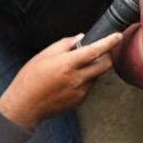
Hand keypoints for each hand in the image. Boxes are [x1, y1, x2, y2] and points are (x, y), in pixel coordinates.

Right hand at [0, 32, 121, 130]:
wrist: (24, 106)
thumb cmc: (30, 79)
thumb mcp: (43, 56)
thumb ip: (64, 44)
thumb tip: (80, 38)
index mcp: (67, 64)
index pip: (95, 51)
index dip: (109, 42)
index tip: (117, 36)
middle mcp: (77, 79)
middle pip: (105, 65)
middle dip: (106, 56)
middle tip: (99, 52)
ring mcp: (80, 91)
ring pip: (97, 76)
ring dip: (93, 69)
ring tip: (74, 69)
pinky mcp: (79, 100)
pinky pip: (89, 86)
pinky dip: (85, 80)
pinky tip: (69, 81)